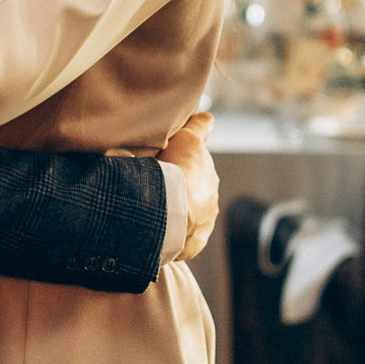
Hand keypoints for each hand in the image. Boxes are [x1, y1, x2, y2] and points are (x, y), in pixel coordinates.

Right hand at [158, 112, 218, 262]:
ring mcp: (203, 225)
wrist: (166, 209)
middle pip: (192, 193)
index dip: (184, 166)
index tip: (173, 168)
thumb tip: (209, 118)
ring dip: (175, 214)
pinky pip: (183, 239)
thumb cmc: (173, 171)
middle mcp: (212, 200)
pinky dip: (173, 235)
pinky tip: (158, 232)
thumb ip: (198, 128)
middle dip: (178, 191)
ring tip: (152, 212)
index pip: (197, 169)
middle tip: (154, 189)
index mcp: (209, 176)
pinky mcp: (192, 245)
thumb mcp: (186, 139)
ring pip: (189, 216)